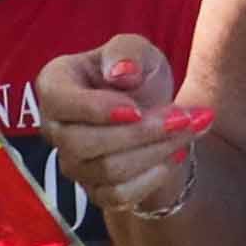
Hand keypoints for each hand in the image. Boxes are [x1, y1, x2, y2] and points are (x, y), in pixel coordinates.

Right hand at [33, 38, 207, 221]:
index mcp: (55, 84)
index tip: (137, 108)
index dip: (96, 109)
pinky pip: (118, 196)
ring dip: (155, 151)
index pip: (60, 102)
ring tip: (191, 129)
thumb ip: (127, 52)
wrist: (153, 110)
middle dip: (140, 132)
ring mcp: (72, 163)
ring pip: (107, 171)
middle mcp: (55, 128)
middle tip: (183, 117)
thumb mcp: (137, 49)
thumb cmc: (137, 73)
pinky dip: (152, 178)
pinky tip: (176, 154)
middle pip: (83, 143)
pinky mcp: (93, 190)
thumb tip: (121, 73)